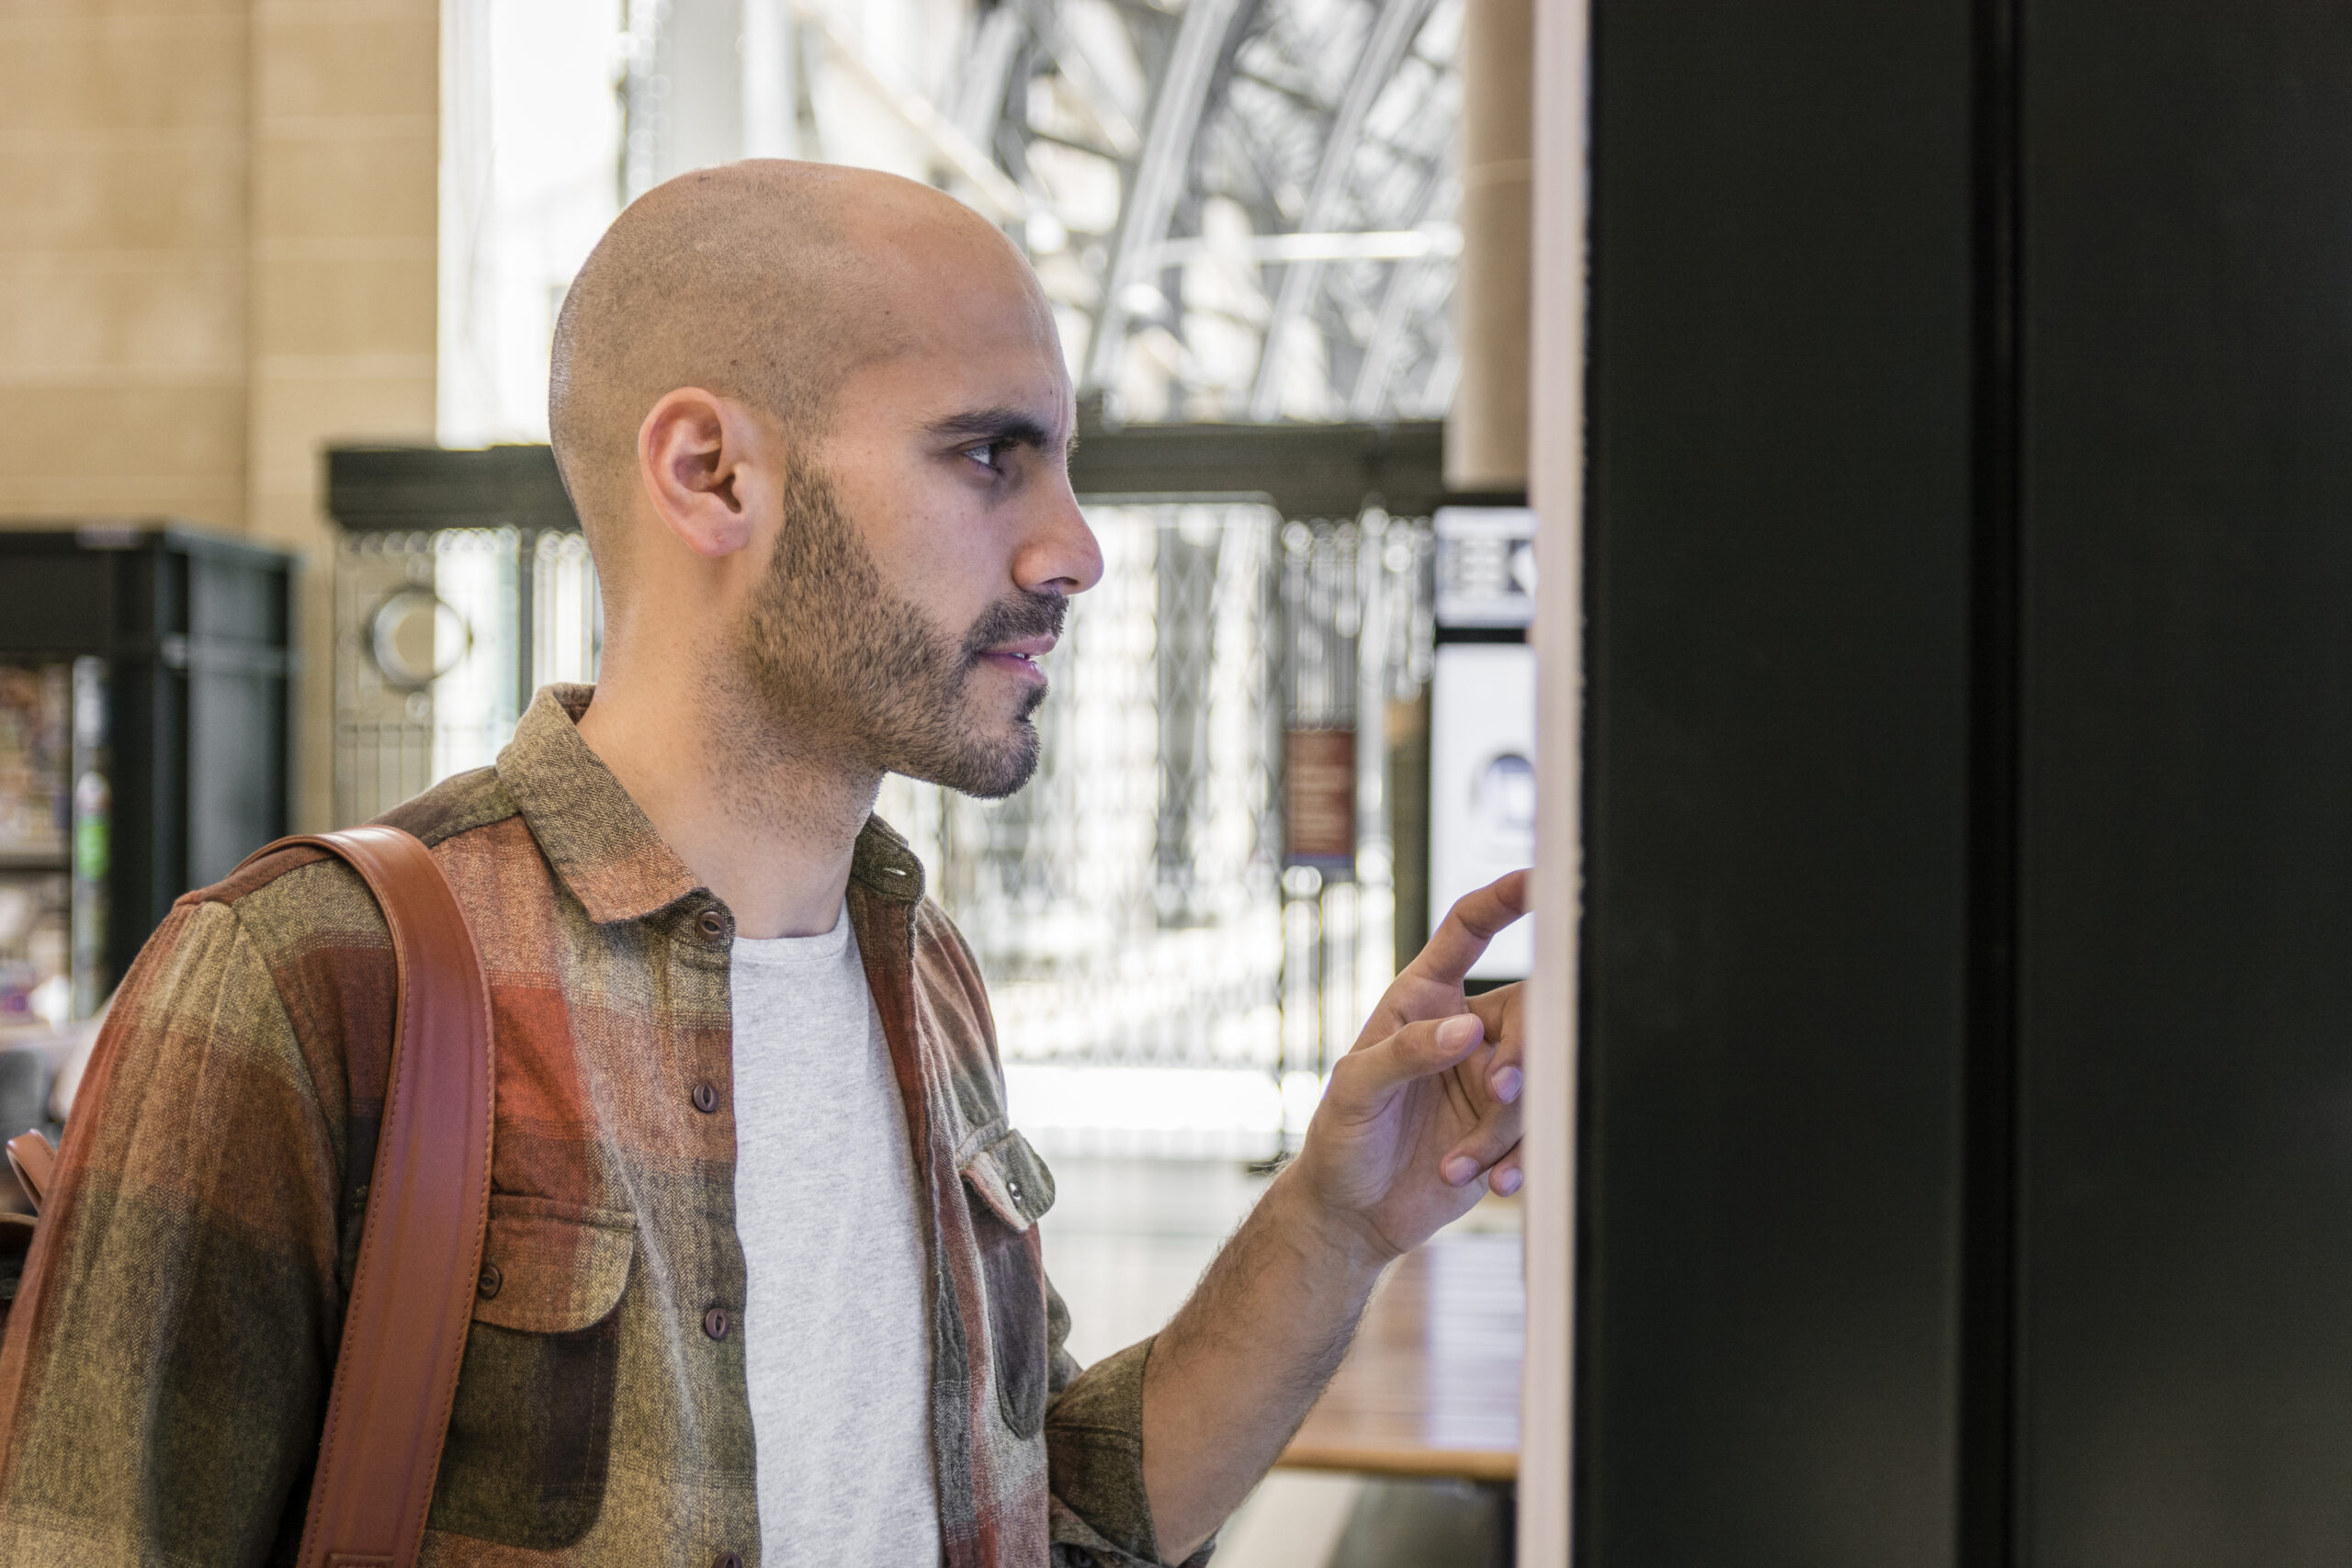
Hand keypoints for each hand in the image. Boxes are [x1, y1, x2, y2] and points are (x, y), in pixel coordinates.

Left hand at [1283, 870, 1529, 1262]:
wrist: (1354, 1213)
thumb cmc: (1341, 1139)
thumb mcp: (1355, 1089)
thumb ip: (1406, 1052)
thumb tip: (1467, 1031)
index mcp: (1423, 999)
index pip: (1469, 932)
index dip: (1505, 900)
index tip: (1540, 879)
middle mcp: (1464, 1030)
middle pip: (1529, 1010)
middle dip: (1523, 1052)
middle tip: (1497, 1090)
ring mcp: (1489, 1078)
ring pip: (1536, 1079)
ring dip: (1505, 1126)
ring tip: (1456, 1164)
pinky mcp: (1506, 1127)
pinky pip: (1539, 1129)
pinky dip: (1521, 1157)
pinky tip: (1495, 1183)